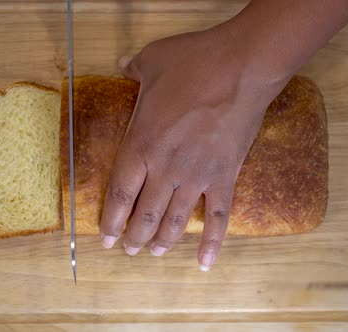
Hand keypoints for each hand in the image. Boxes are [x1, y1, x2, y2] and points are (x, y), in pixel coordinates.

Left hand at [99, 27, 287, 270]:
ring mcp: (197, 177)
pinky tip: (205, 263)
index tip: (106, 239)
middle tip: (129, 250)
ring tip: (156, 253)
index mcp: (141, 144)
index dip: (110, 220)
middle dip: (134, 236)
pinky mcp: (225, 177)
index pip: (119, 193)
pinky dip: (212, 242)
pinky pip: (218, 217)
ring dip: (163, 240)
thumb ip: (132, 69)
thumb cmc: (194, 63)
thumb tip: (120, 65)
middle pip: (144, 214)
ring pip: (174, 220)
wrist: (241, 68)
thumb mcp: (152, 60)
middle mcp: (165, 169)